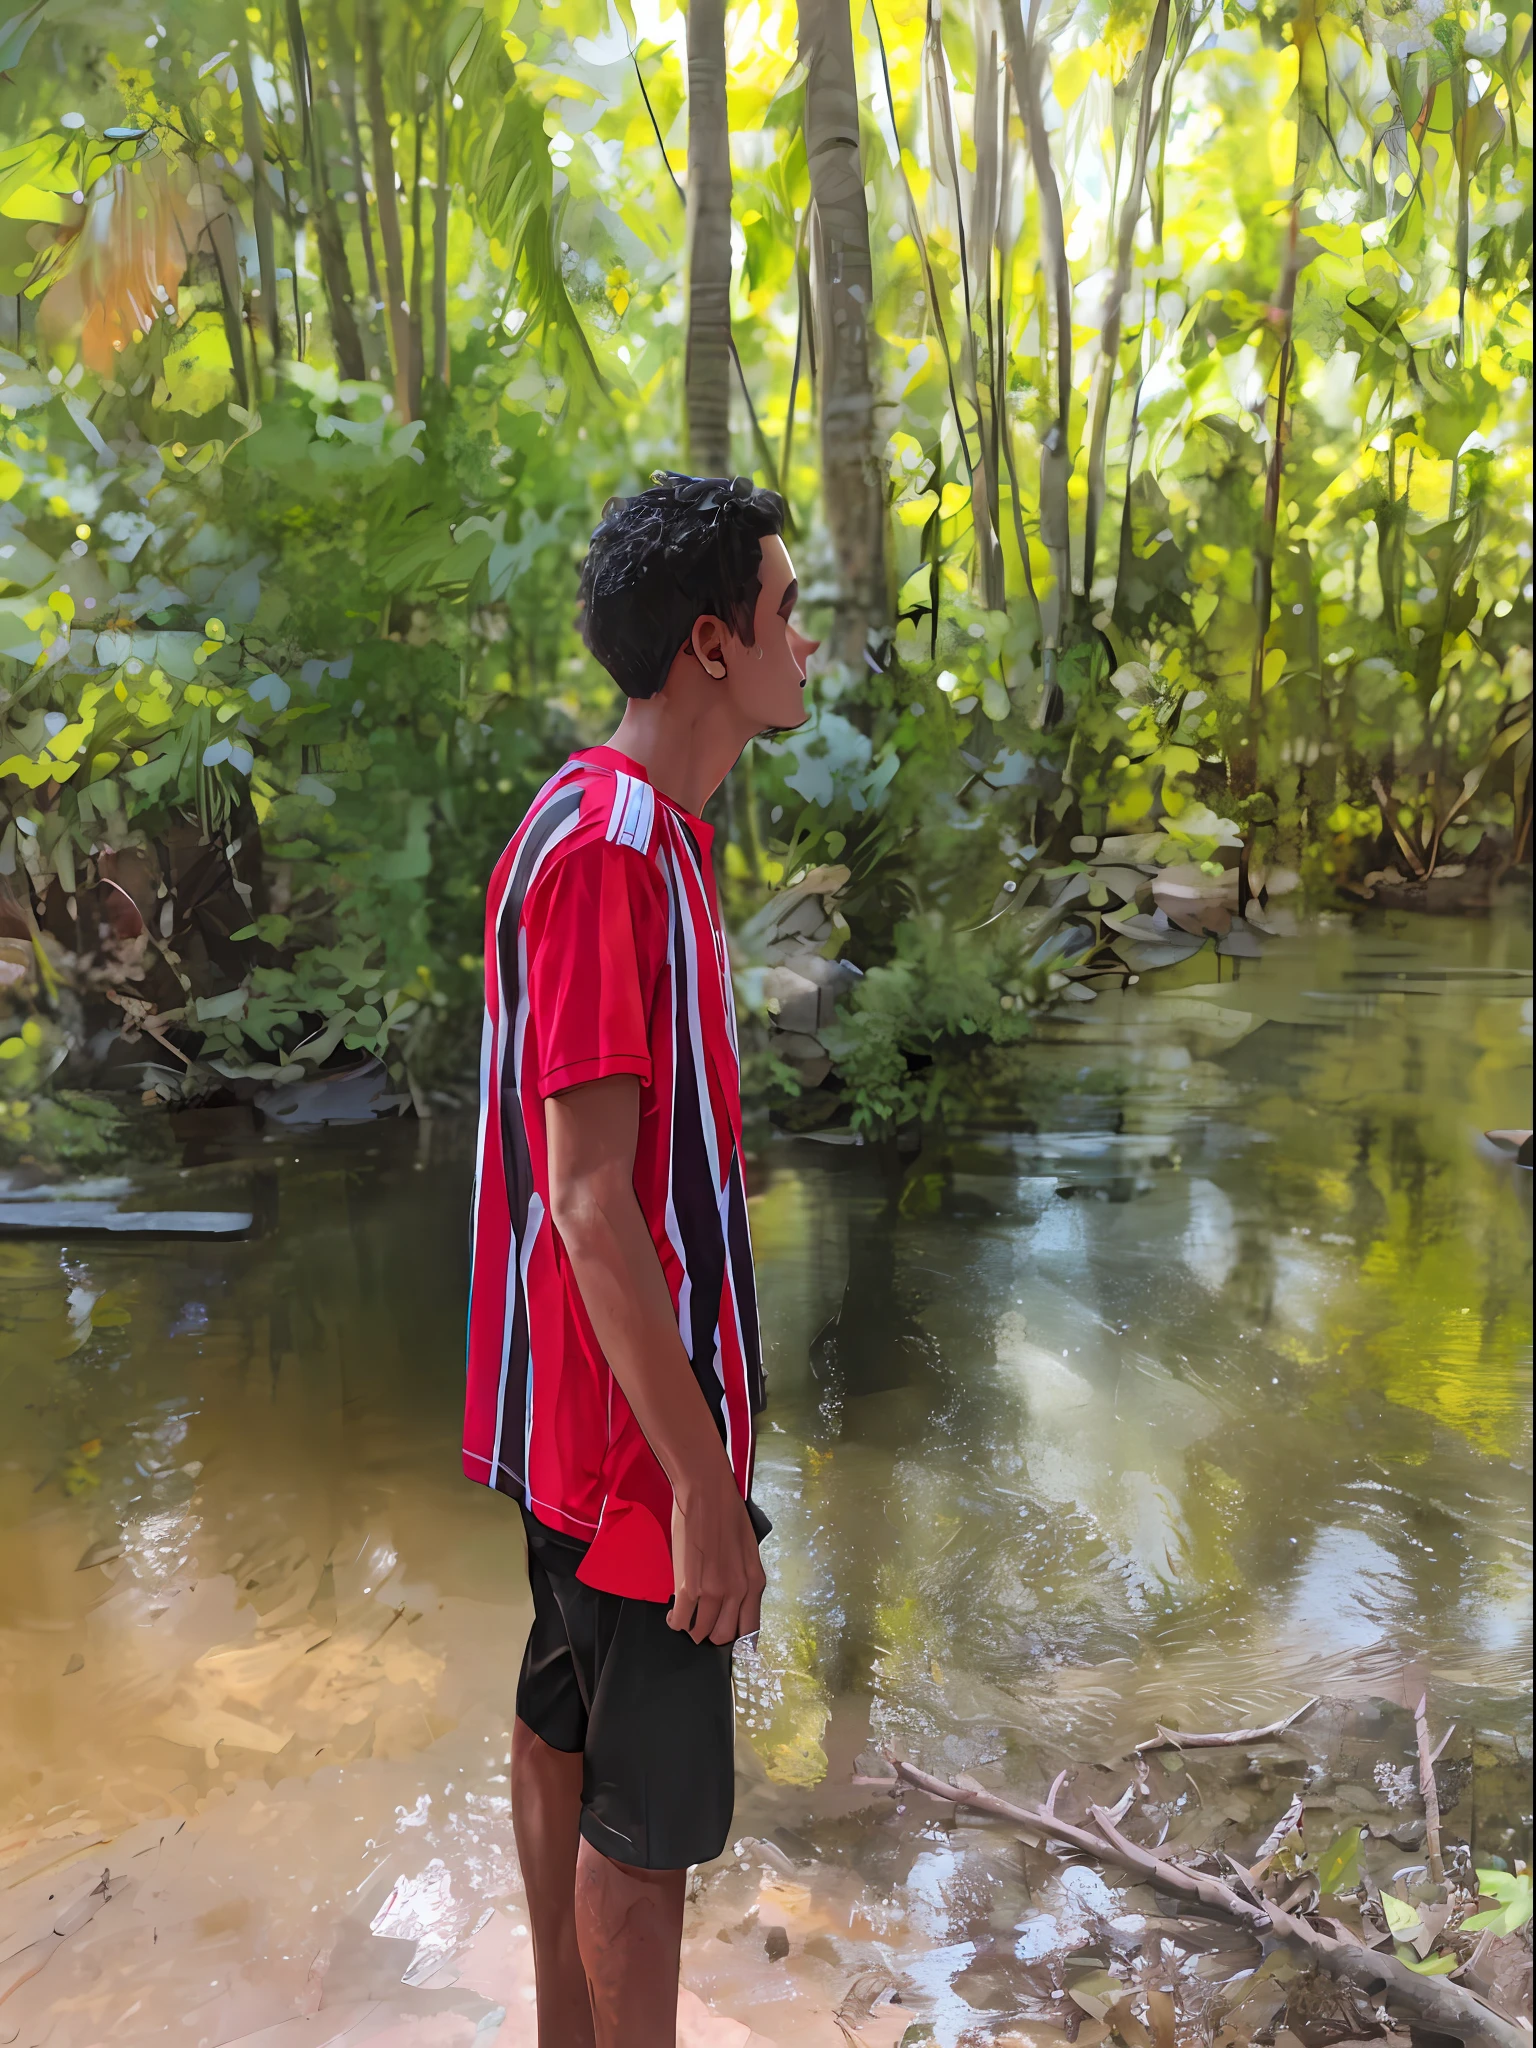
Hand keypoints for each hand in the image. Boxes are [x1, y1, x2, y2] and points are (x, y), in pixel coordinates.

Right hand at [668, 1468, 765, 1644]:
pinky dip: (675, 1621)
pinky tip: (673, 1614)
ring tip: (684, 1618)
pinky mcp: (688, 1588)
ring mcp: (712, 1592)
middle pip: (723, 1636)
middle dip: (711, 1634)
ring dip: (691, 1629)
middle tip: (702, 1624)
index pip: (750, 1630)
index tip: (726, 1637)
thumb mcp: (747, 1550)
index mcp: (755, 1582)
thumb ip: (742, 1578)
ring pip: (700, 1632)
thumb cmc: (726, 1513)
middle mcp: (738, 1592)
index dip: (736, 1638)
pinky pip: (680, 1620)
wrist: (706, 1493)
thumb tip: (730, 1599)